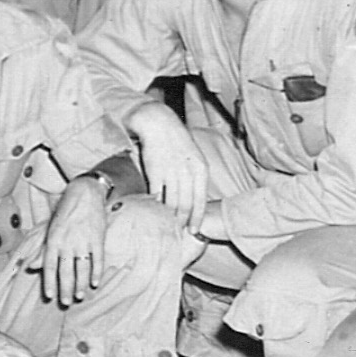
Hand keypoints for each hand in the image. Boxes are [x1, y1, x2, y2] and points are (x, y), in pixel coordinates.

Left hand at [41, 178, 110, 307]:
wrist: (85, 193)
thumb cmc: (65, 212)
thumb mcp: (50, 229)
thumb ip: (43, 250)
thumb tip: (32, 266)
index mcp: (54, 240)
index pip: (49, 266)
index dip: (49, 282)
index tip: (49, 296)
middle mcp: (67, 242)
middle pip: (66, 271)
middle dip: (66, 289)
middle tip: (66, 302)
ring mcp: (83, 241)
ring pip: (82, 268)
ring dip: (80, 284)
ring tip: (80, 296)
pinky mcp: (97, 238)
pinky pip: (97, 259)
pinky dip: (96, 272)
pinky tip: (95, 283)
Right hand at [133, 107, 211, 232]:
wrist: (159, 123)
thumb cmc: (177, 141)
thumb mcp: (194, 157)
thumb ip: (196, 177)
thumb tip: (194, 199)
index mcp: (200, 169)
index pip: (200, 200)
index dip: (197, 218)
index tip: (194, 231)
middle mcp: (187, 172)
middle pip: (186, 205)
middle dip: (183, 221)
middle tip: (179, 232)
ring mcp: (171, 172)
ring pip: (172, 202)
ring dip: (169, 217)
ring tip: (167, 225)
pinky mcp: (155, 171)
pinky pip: (157, 194)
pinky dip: (156, 205)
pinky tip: (155, 212)